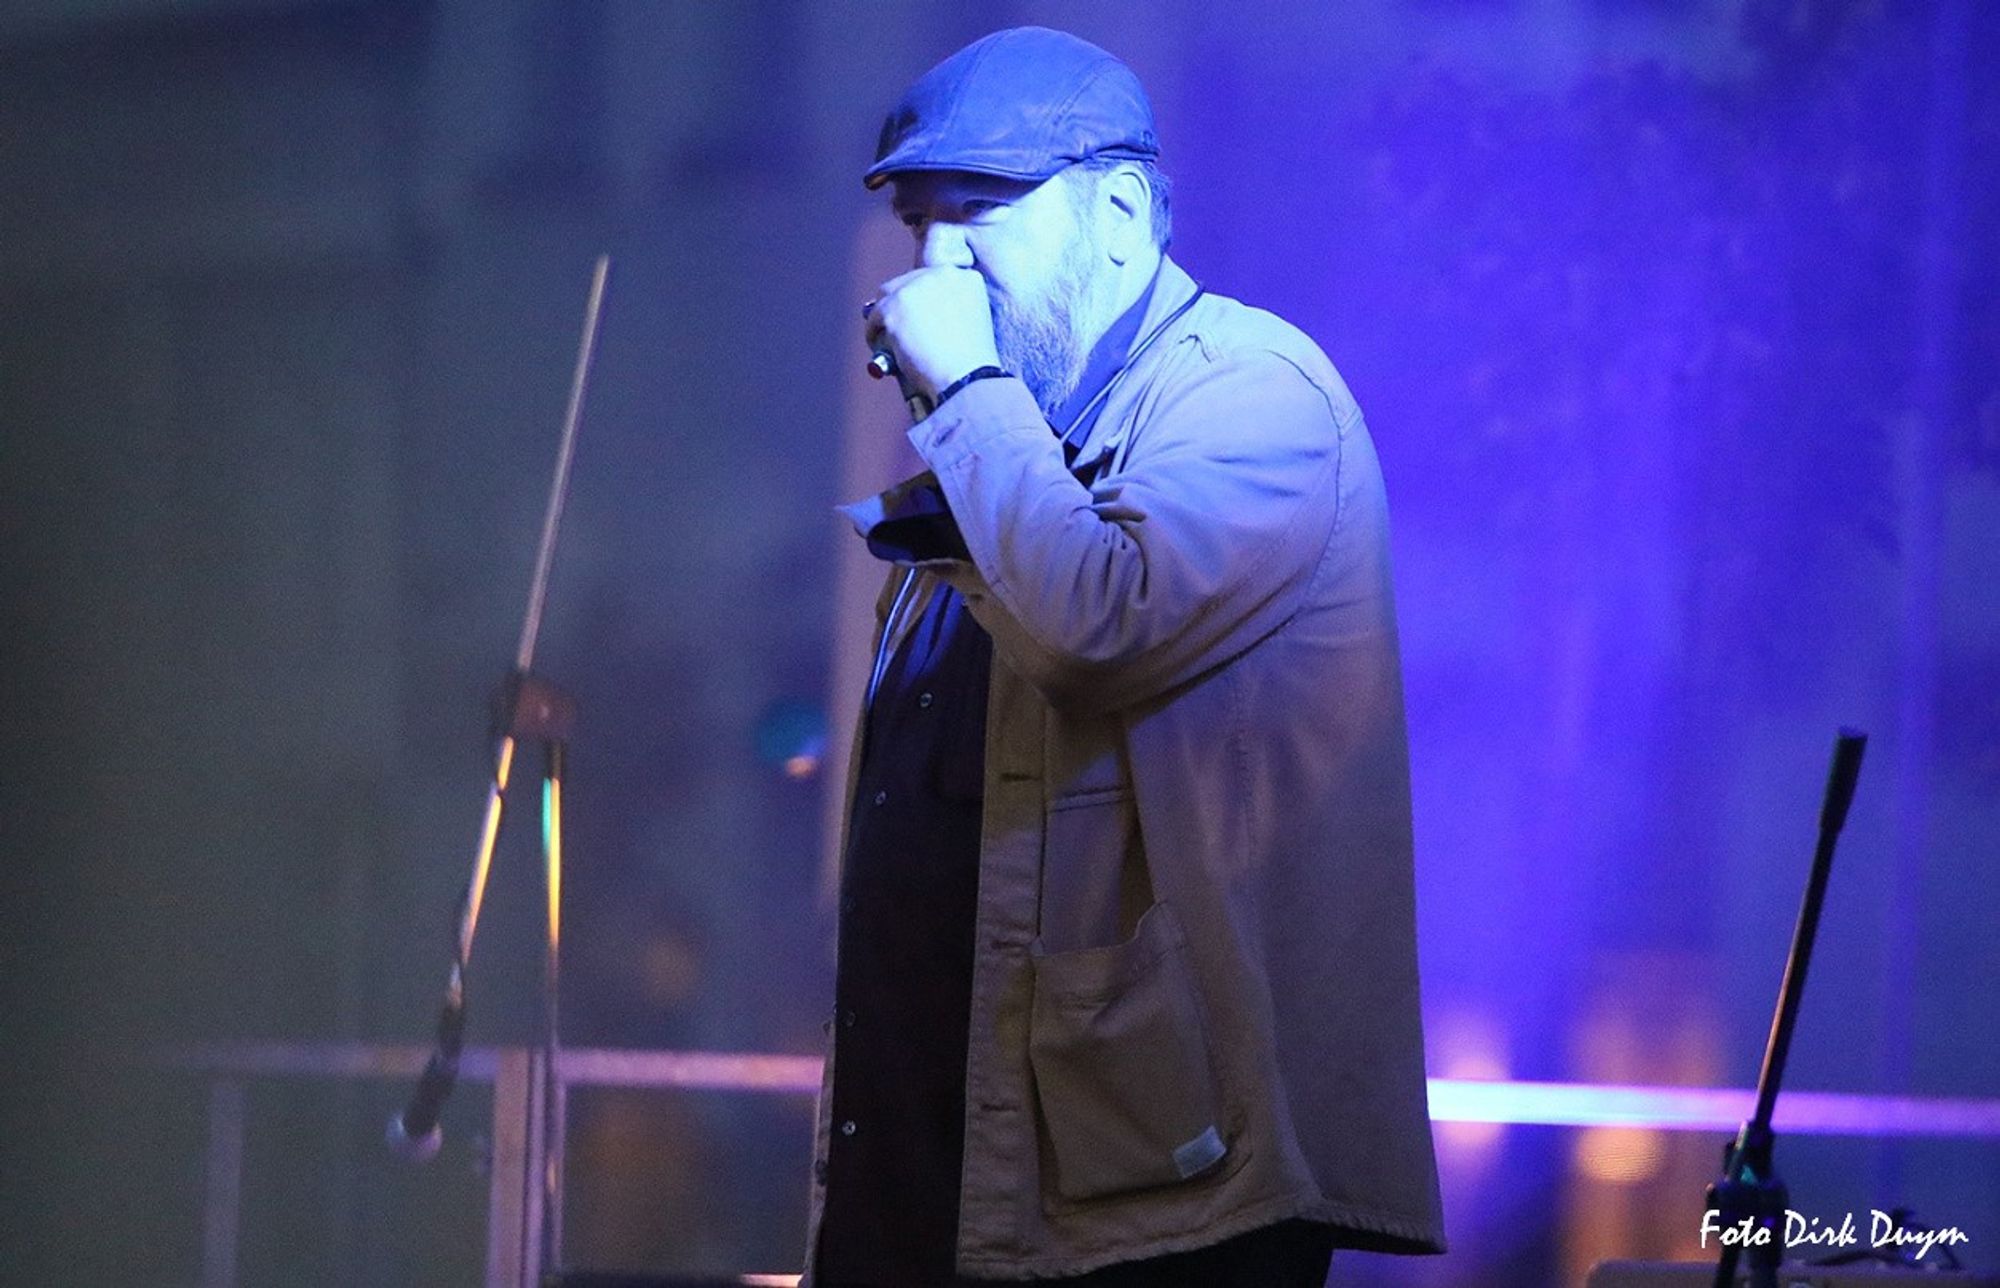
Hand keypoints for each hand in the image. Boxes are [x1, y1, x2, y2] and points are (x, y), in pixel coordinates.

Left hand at [864, 266, 1000, 403]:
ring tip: (889, 338)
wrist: (964, 378)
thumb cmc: (969, 364)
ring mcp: (916, 287)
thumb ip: (949, 308)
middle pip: (909, 281)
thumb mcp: (972, 323)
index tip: (921, 315)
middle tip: (899, 326)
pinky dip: (875, 334)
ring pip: (888, 295)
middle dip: (902, 304)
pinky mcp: (894, 305)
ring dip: (886, 315)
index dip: (924, 298)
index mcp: (966, 279)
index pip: (935, 278)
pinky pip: (874, 317)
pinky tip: (884, 350)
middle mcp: (942, 274)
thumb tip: (915, 311)